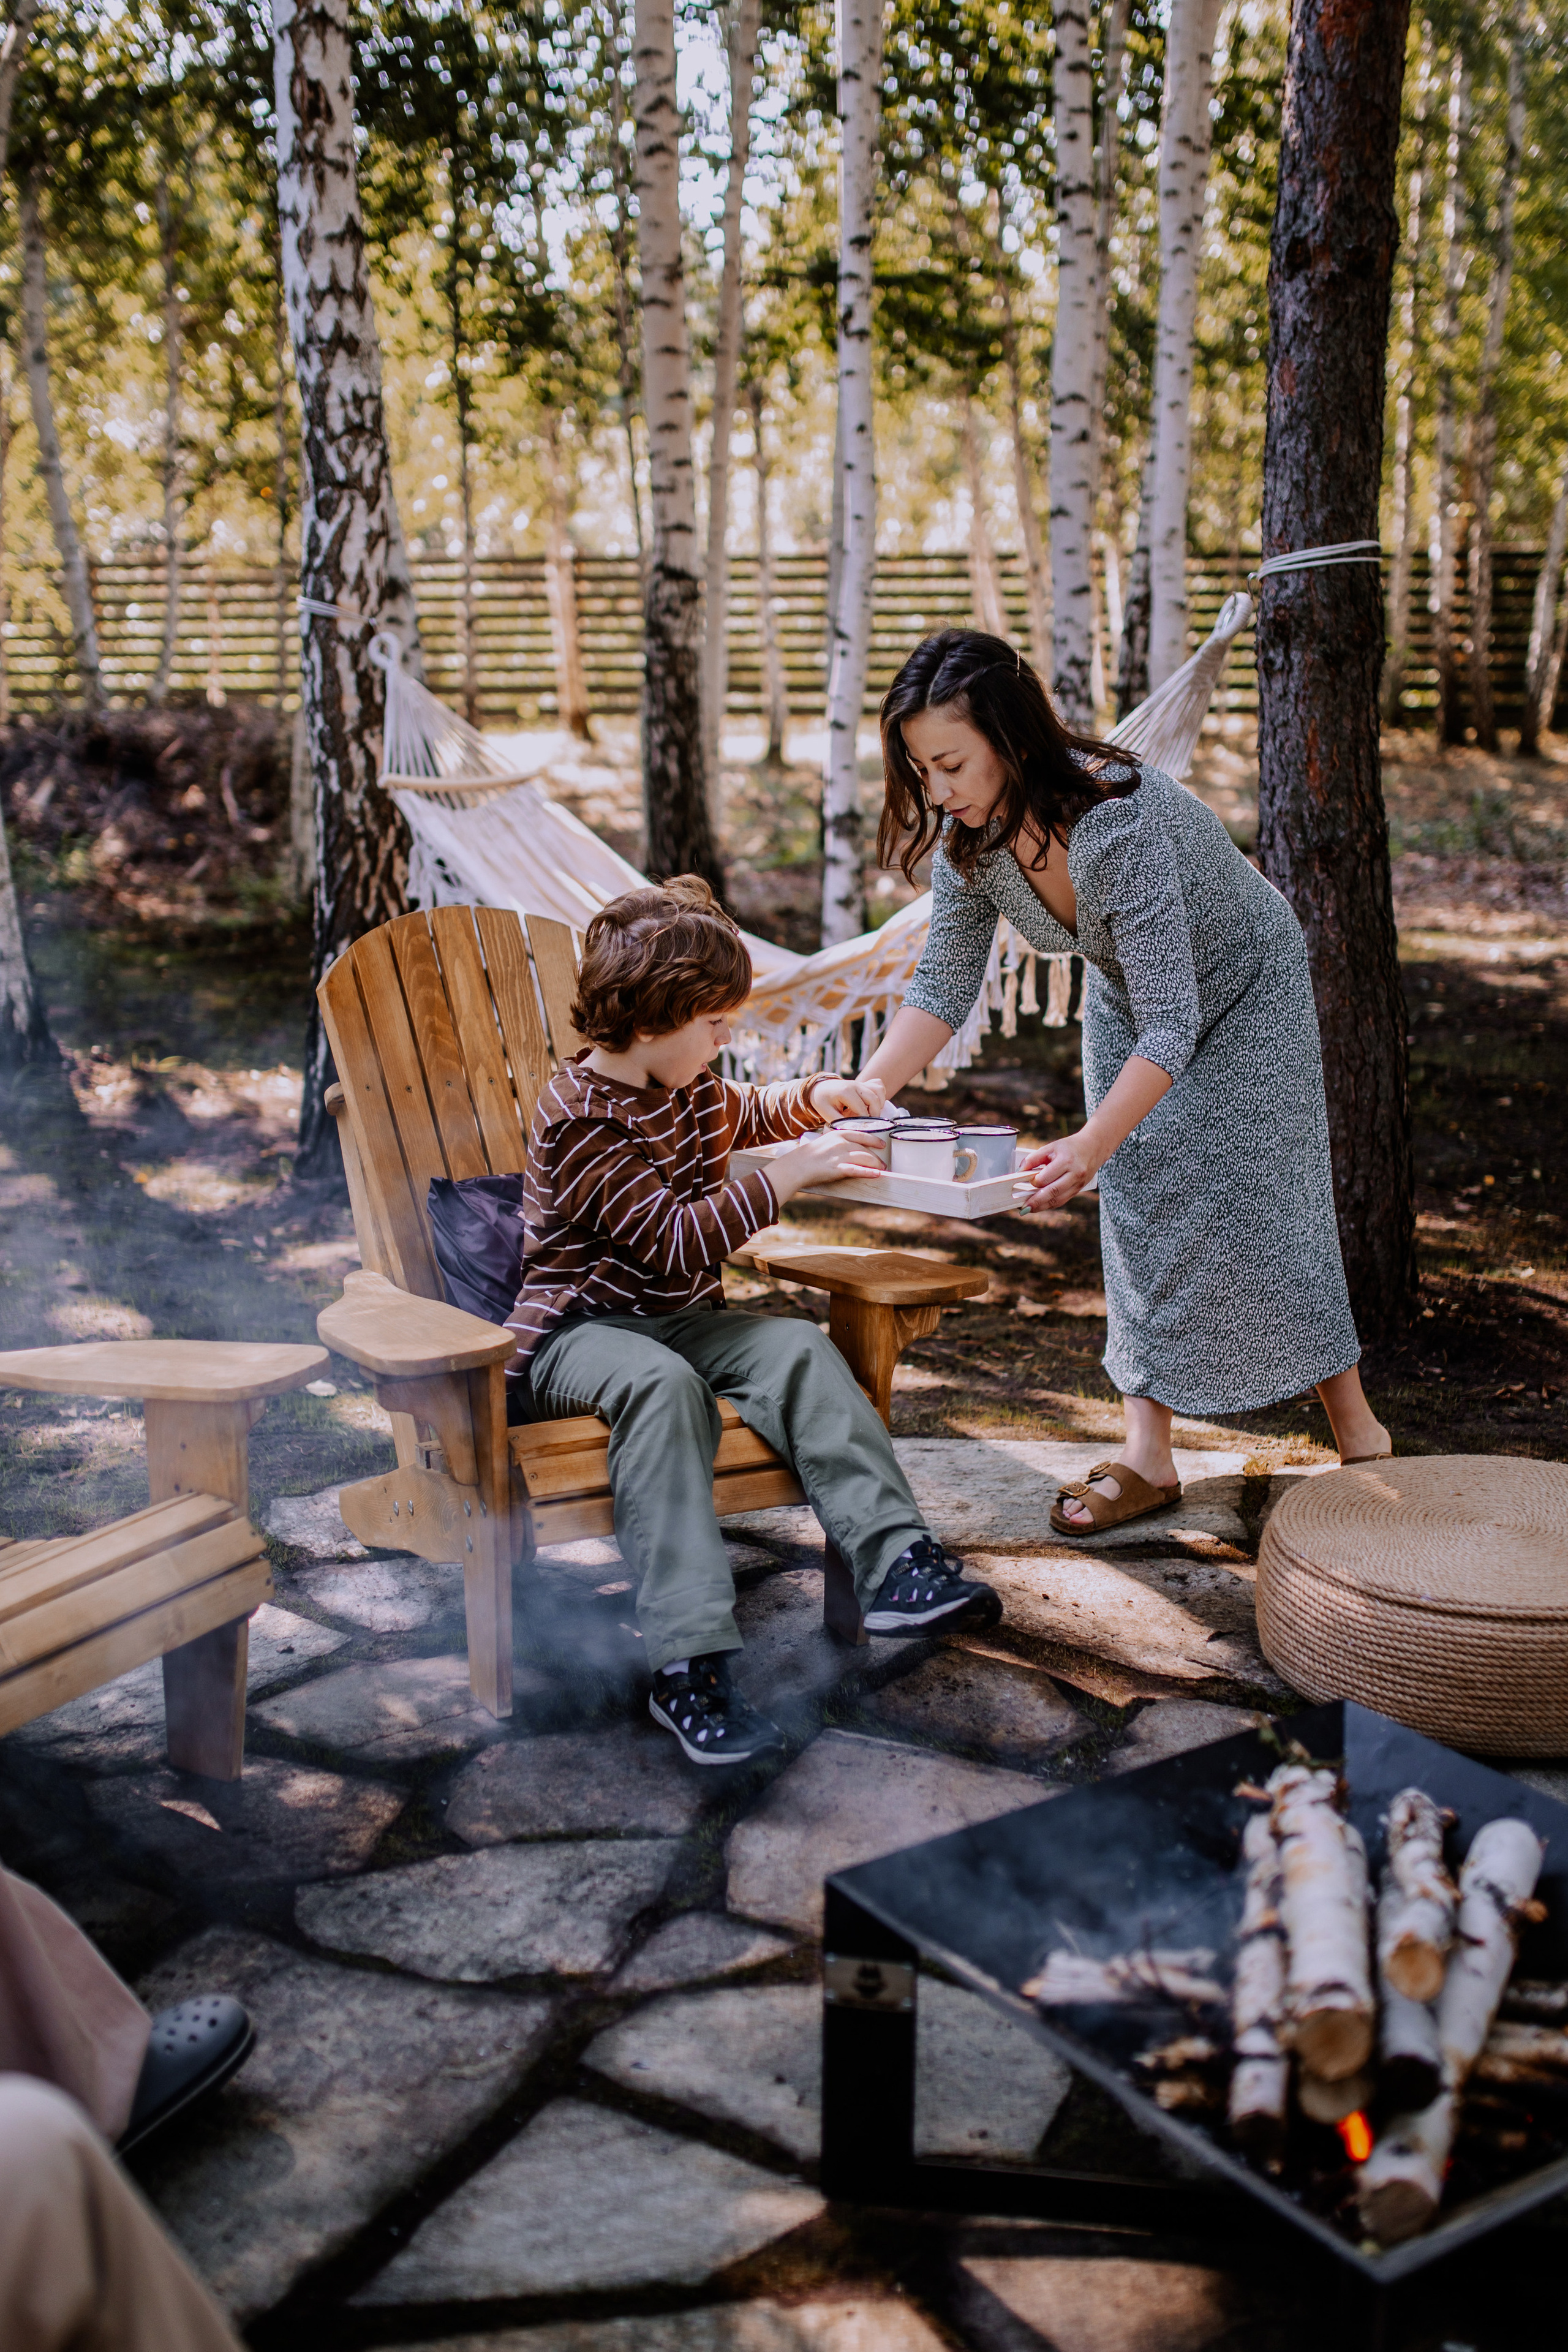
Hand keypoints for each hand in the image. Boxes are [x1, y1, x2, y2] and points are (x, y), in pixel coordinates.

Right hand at [766, 1126, 886, 1202]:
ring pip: (865, 1158)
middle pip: (865, 1149)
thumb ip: (836, 1143)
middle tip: (883, 1163)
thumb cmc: (807, 1156)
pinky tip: (877, 1175)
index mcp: (837, 1134)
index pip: (861, 1135)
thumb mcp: (823, 1142)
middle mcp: (841, 1143)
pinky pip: (857, 1170)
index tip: (881, 1144)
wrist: (795, 1166)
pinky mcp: (838, 1169)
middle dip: (876, 1157)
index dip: (874, 1140)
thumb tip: (847, 1148)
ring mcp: (840, 1155)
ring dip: (876, 1165)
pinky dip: (869, 1172)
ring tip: (882, 1170)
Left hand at [808, 1073, 887, 1121]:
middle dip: (875, 1114)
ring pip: (879, 1091)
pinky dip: (880, 1096)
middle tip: (870, 1124)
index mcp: (845, 1092)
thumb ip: (840, 1123)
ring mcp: (860, 1083)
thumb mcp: (827, 1114)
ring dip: (879, 1104)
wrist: (820, 1088)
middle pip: (873, 1099)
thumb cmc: (823, 1101)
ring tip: (872, 1114)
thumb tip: (854, 1131)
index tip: (861, 1129)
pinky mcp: (864, 1083)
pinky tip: (874, 1105)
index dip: (863, 1121)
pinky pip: (878, 1086)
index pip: (861, 1109)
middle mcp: (854, 1085)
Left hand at [1017, 1127, 1102, 1212]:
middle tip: (1023, 1207)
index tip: (1025, 1180)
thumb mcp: (1051, 1147)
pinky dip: (1050, 1204)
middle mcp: (1074, 1174)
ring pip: (1058, 1200)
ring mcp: (1078, 1184)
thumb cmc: (1070, 1147)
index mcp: (1066, 1161)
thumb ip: (1034, 1158)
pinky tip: (1040, 1205)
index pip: (1046, 1177)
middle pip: (1053, 1192)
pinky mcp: (1078, 1190)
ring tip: (1029, 1209)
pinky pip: (1062, 1200)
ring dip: (1042, 1206)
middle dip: (1036, 1201)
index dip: (1034, 1181)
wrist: (1093, 1148)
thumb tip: (1020, 1171)